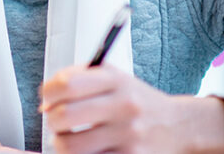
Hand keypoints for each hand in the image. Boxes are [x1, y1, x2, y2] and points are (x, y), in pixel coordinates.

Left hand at [39, 64, 223, 153]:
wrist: (178, 125)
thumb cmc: (135, 100)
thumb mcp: (112, 77)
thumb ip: (76, 78)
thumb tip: (45, 100)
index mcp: (114, 80)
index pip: (67, 84)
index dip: (48, 93)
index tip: (47, 99)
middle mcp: (123, 105)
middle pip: (64, 115)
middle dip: (51, 120)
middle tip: (55, 122)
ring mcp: (128, 134)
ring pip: (72, 146)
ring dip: (61, 143)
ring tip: (67, 139)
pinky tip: (85, 150)